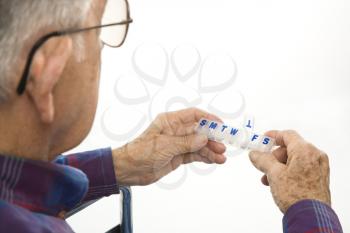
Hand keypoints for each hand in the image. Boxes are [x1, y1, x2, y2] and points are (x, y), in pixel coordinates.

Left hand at [112, 108, 226, 185]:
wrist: (129, 169)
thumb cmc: (141, 152)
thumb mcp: (165, 146)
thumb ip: (186, 142)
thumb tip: (204, 138)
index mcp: (170, 121)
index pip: (193, 115)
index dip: (208, 118)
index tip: (220, 125)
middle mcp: (176, 131)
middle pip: (199, 131)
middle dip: (211, 138)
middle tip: (223, 146)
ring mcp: (178, 144)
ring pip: (198, 145)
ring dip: (210, 150)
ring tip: (221, 157)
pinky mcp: (177, 156)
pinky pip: (194, 155)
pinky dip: (204, 157)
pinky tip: (214, 160)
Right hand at [249, 130, 330, 212]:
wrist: (310, 216)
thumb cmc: (294, 194)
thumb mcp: (274, 174)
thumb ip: (263, 160)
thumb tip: (254, 153)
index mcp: (305, 150)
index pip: (288, 135)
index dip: (273, 136)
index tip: (263, 139)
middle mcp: (315, 156)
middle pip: (290, 148)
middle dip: (274, 157)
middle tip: (263, 165)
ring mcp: (319, 167)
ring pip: (295, 160)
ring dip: (279, 166)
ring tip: (268, 179)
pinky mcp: (319, 178)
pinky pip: (302, 169)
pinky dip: (289, 172)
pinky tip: (279, 183)